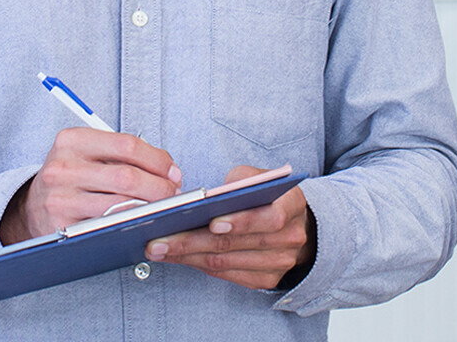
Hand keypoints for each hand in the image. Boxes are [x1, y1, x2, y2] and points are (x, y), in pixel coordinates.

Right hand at [0, 128, 181, 243]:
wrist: (29, 208)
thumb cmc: (68, 178)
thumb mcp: (87, 154)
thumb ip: (123, 154)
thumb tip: (168, 169)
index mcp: (72, 140)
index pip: (127, 145)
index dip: (158, 160)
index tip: (173, 171)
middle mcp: (63, 167)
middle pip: (127, 176)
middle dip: (160, 187)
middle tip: (174, 194)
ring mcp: (61, 198)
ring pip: (120, 204)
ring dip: (150, 208)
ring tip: (163, 209)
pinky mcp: (62, 226)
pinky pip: (107, 226)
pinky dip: (130, 225)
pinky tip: (141, 223)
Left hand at [143, 165, 314, 289]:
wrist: (298, 225)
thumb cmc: (271, 196)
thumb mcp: (263, 177)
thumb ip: (241, 179)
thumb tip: (211, 196)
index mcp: (291, 207)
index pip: (267, 218)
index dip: (239, 221)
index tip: (210, 222)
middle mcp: (288, 239)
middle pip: (234, 244)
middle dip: (192, 241)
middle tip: (159, 239)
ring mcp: (276, 263)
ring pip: (224, 262)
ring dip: (187, 256)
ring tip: (158, 248)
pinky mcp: (263, 279)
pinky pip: (224, 273)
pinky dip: (196, 264)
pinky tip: (175, 256)